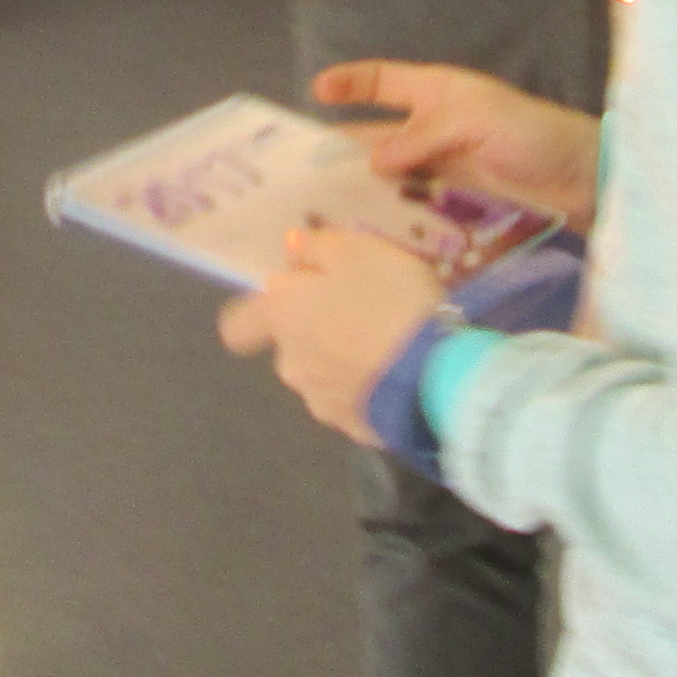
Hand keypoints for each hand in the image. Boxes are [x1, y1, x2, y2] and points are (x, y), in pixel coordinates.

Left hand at [221, 226, 446, 438]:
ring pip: (322, 375)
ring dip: (345, 361)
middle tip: (364, 311)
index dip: (257, 313)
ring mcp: (321, 403)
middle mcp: (290, 364)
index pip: (238, 327)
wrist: (437, 375)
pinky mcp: (355, 429)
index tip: (294, 298)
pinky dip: (371, 389)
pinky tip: (402, 375)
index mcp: (282, 318)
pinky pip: (355, 402)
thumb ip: (316, 248)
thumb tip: (292, 250)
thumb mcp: (356, 251)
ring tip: (390, 345)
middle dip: (318, 331)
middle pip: (291, 346)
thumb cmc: (390, 299)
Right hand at [311, 59, 600, 224]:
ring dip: (361, 186)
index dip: (350, 83)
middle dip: (341, 148)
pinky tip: (367, 227)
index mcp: (438, 91)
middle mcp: (434, 127)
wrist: (583, 178)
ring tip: (323, 207)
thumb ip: (423, 136)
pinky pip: (413, 202)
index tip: (314, 92)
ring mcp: (444, 165)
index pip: (383, 81)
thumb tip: (372, 161)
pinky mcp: (456, 200)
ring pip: (391, 174)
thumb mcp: (476, 120)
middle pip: (377, 134)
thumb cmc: (533, 134)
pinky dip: (391, 212)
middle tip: (301, 171)